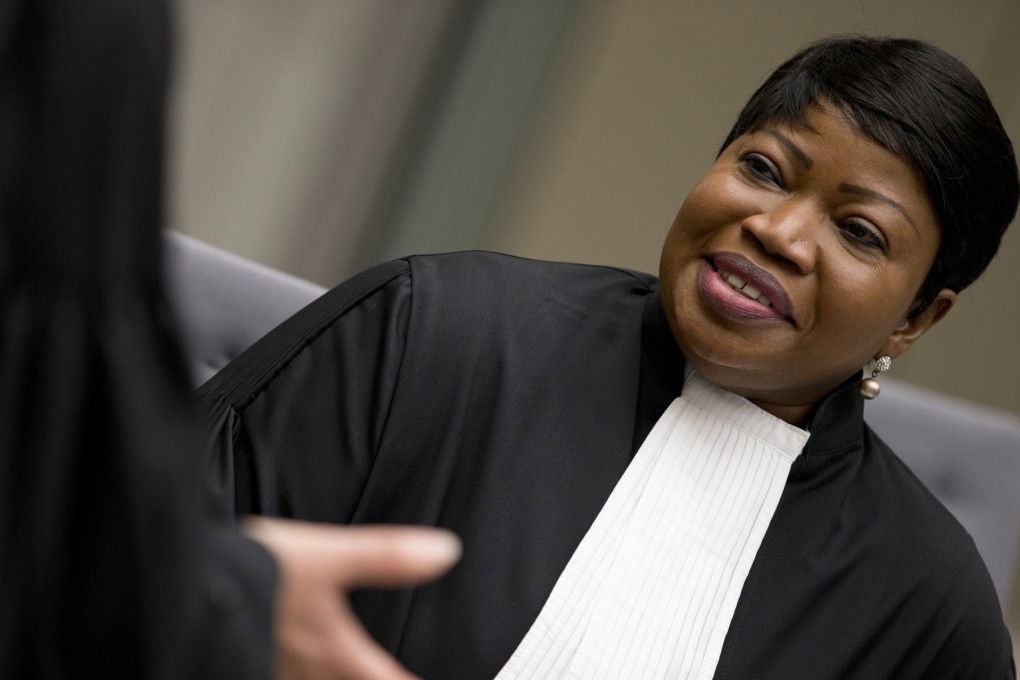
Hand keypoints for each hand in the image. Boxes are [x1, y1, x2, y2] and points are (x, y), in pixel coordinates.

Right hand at [243, 517, 460, 679]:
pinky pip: (282, 677)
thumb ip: (387, 557)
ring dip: (331, 679)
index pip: (384, 678)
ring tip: (342, 673)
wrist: (192, 580)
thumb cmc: (260, 569)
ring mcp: (278, 668)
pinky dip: (299, 674)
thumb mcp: (329, 555)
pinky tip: (299, 667)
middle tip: (387, 676)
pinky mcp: (252, 659)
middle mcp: (307, 668)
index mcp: (334, 647)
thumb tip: (444, 552)